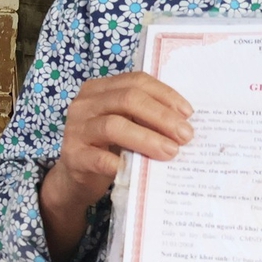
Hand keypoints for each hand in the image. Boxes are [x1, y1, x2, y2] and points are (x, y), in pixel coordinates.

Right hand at [38, 73, 191, 261]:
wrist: (76, 180)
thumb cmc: (107, 149)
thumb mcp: (125, 125)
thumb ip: (145, 118)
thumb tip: (185, 123)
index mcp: (100, 89)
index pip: (136, 81)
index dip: (165, 95)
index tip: (188, 114)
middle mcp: (85, 103)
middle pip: (127, 99)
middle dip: (161, 116)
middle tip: (185, 135)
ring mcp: (76, 129)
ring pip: (114, 126)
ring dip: (148, 138)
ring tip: (171, 151)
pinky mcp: (73, 156)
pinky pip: (100, 158)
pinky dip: (123, 164)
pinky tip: (142, 171)